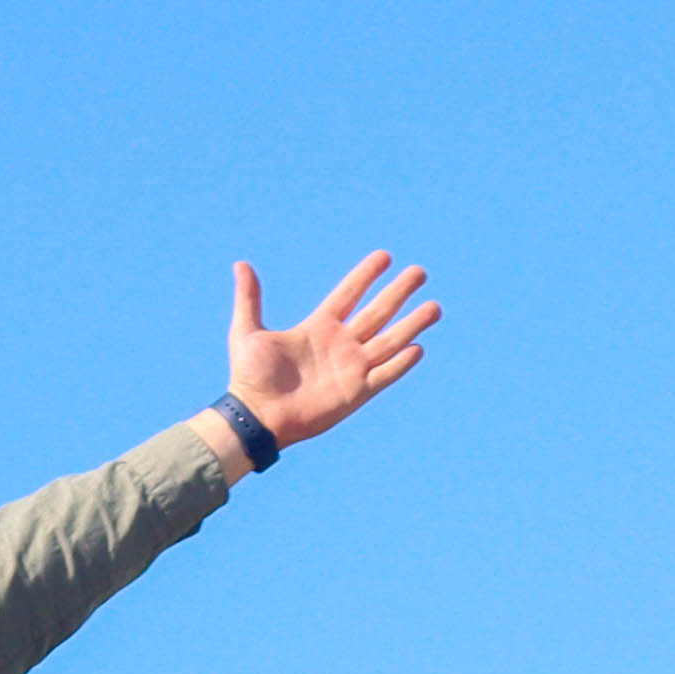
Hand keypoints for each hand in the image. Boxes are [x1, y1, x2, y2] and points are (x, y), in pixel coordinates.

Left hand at [228, 249, 441, 447]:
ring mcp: (350, 368)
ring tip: (434, 307)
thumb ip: (249, 298)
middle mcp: (340, 345)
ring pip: (389, 341)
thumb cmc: (249, 377)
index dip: (366, 275)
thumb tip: (240, 264)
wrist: (256, 417)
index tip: (385, 256)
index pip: (348, 294)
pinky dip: (400, 363)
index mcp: (318, 327)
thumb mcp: (247, 331)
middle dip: (399, 293)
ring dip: (411, 324)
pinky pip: (384, 375)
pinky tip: (418, 347)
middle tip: (419, 272)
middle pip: (377, 313)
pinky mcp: (355, 393)